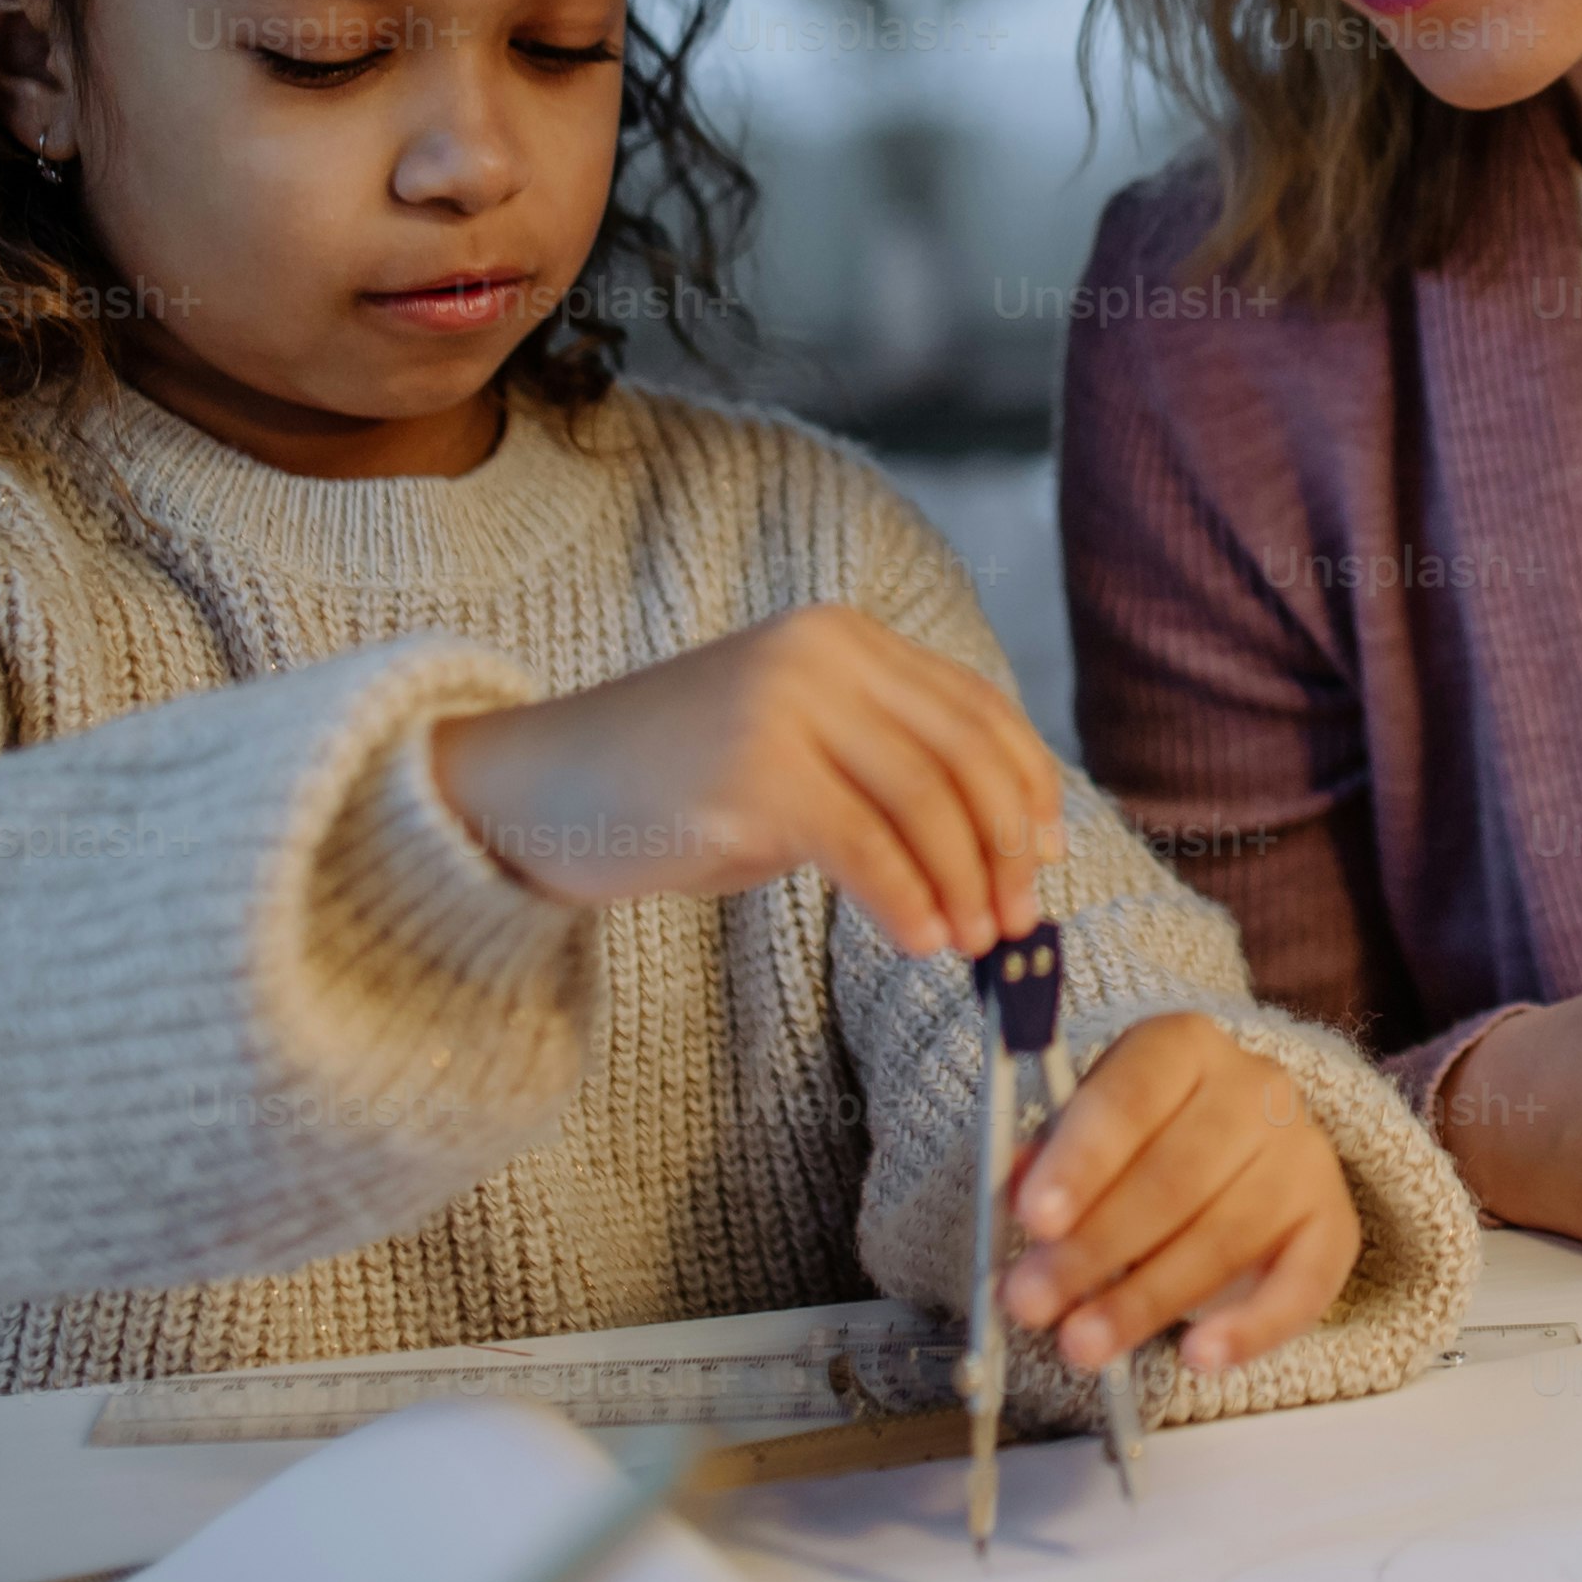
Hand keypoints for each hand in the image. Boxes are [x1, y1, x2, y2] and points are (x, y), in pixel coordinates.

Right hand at [426, 603, 1063, 954]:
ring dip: (964, 882)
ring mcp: (784, 707)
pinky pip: (864, 844)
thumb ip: (881, 770)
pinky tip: (919, 942)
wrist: (532, 789)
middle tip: (1017, 920)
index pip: (975, 707)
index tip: (1049, 855)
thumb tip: (999, 848)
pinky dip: (906, 900)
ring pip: (926, 799)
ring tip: (972, 943)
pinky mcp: (751, 774)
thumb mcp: (791, 750)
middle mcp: (821, 653)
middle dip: (1006, 845)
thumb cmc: (668, 786)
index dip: (1027, 785)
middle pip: (964, 752)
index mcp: (843, 637)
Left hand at [995, 1010, 1361, 1374]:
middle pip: (1175, 1175)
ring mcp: (1304, 1154)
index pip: (1130, 1097)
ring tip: (1084, 1344)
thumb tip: (1014, 1188)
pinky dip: (1251, 1328)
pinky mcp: (1333, 1222)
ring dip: (1146, 1299)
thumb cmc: (1148, 1143)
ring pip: (1225, 1235)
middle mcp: (1256, 1089)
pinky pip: (1303, 1284)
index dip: (1081, 1160)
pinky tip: (1200, 1358)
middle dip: (1095, 1248)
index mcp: (1183, 1047)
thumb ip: (1051, 1158)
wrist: (1244, 1153)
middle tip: (1034, 1303)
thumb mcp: (1091, 1132)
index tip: (1034, 1221)